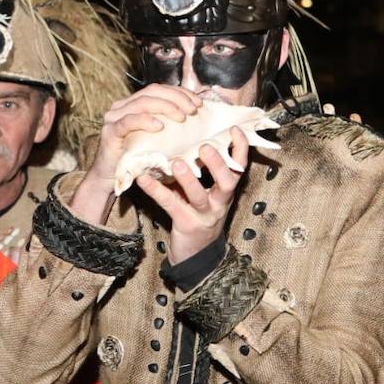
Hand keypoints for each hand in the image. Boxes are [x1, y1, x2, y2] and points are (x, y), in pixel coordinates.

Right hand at [70, 84, 202, 224]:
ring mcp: (114, 117)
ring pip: (142, 102)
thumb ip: (172, 122)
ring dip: (165, 107)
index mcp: (135, 102)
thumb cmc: (140, 156)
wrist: (112, 177)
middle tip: (193, 110)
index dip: (181, 92)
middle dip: (176, 98)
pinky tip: (160, 126)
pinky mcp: (110, 132)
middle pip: (152, 91)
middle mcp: (123, 105)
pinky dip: (145, 120)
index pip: (160, 89)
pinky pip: (128, 121)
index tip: (199, 103)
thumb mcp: (160, 137)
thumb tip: (201, 112)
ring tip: (182, 118)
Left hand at [136, 126, 248, 264]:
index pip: (239, 168)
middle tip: (205, 147)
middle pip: (227, 182)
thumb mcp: (207, 194)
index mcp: (226, 191)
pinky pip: (170, 205)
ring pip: (199, 196)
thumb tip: (186, 141)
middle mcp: (220, 202)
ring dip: (188, 178)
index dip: (240, 149)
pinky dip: (156, 190)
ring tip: (175, 162)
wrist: (196, 254)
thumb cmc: (199, 215)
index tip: (234, 129)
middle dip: (218, 164)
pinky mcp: (185, 224)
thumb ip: (201, 173)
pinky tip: (143, 180)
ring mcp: (204, 215)